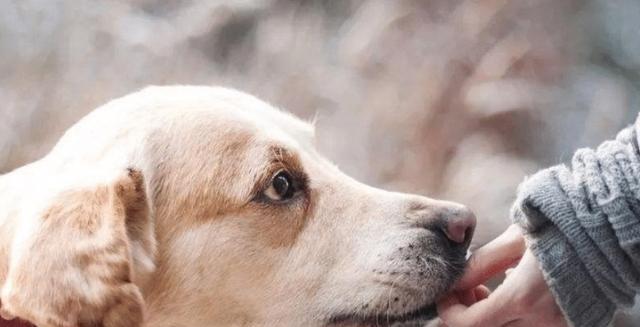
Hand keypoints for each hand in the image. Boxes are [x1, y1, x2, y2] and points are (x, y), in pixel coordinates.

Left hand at [437, 225, 566, 326]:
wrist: (608, 232)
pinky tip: (513, 292)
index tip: (446, 294)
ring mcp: (556, 326)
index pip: (470, 325)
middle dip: (467, 313)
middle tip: (469, 287)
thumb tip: (454, 281)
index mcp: (523, 297)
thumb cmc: (560, 228)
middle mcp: (540, 320)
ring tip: (490, 288)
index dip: (449, 312)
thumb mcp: (516, 239)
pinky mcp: (567, 324)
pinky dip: (511, 316)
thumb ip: (481, 263)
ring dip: (488, 316)